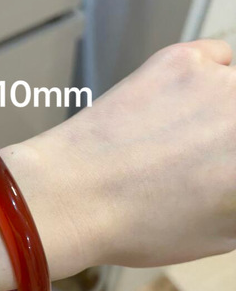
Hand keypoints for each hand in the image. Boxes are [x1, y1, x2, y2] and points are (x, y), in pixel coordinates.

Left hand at [13, 39, 235, 272]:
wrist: (70, 195)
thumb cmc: (140, 225)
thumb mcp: (224, 233)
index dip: (233, 159)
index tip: (226, 161)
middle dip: (229, 136)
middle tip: (209, 150)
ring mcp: (223, 81)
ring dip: (229, 105)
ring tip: (189, 136)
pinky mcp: (184, 58)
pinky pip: (218, 60)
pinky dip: (208, 79)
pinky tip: (174, 107)